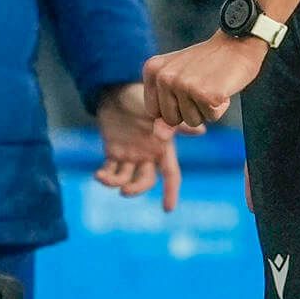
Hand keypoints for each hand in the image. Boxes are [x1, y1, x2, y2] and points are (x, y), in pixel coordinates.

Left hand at [94, 83, 181, 210]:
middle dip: (137, 189)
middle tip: (125, 191)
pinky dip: (104, 176)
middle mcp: (148, 155)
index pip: (170, 174)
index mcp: (162, 148)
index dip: (170, 191)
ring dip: (116, 183)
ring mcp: (130, 155)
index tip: (167, 209)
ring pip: (125, 178)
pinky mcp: (113, 152)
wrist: (116, 89)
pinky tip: (98, 175)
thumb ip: (176, 124)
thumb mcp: (158, 111)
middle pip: (146, 181)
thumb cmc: (140, 98)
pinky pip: (109, 171)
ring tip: (104, 178)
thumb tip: (201, 131)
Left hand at [142, 32, 266, 130]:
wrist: (237, 43)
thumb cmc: (208, 64)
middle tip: (202, 83)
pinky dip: (221, 107)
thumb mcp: (180, 83)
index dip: (175, 105)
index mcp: (152, 70)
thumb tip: (159, 136)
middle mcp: (164, 77)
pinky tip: (222, 87)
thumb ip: (165, 111)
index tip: (188, 84)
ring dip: (206, 108)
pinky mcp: (205, 94)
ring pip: (192, 121)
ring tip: (211, 83)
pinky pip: (212, 117)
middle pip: (172, 119)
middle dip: (190, 109)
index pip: (154, 112)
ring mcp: (184, 85)